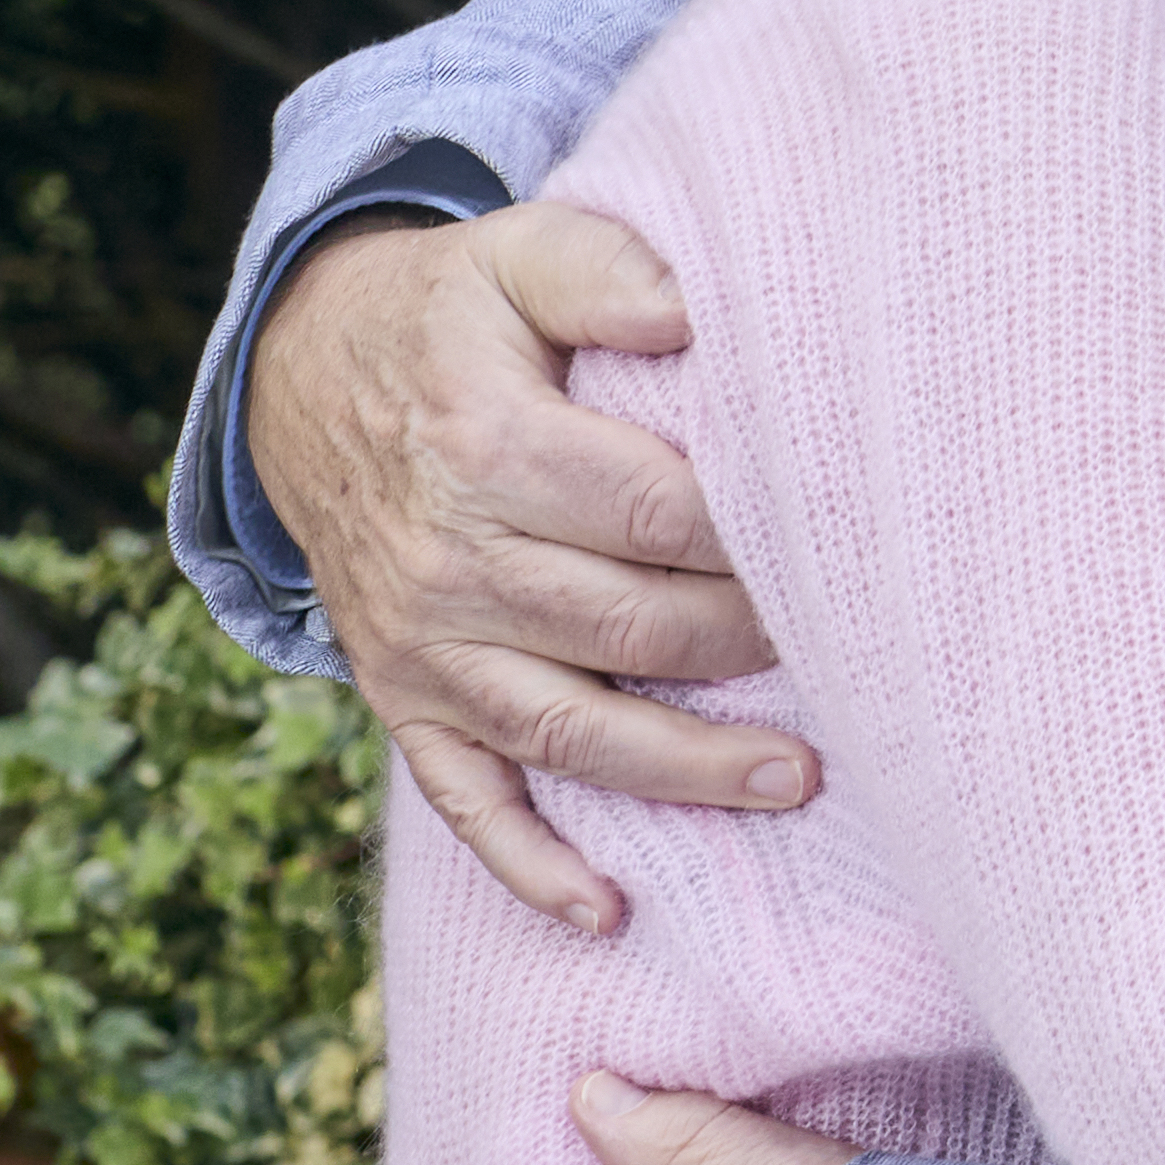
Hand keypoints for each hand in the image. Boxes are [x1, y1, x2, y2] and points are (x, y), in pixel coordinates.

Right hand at [264, 200, 814, 934]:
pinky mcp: (401, 695)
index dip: (756, 537)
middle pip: (630, 625)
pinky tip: (609, 912)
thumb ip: (607, 272)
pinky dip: (529, 865)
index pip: (654, 511)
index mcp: (483, 443)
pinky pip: (462, 798)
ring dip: (683, 769)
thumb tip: (696, 312)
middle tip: (863, 660)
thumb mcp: (515, 253)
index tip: (846, 545)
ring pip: (567, 728)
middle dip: (750, 647)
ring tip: (798, 782)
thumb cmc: (451, 312)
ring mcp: (420, 640)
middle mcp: (448, 556)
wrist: (300, 373)